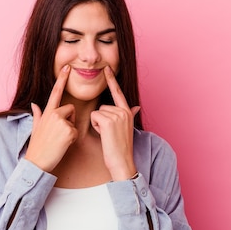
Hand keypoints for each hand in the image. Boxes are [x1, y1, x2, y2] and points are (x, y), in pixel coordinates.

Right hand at [25, 65, 76, 171]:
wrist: (37, 162)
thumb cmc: (37, 146)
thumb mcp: (35, 127)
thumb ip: (37, 114)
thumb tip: (34, 104)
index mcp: (46, 111)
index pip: (55, 92)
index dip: (62, 79)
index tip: (68, 67)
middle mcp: (53, 114)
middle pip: (70, 109)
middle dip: (70, 119)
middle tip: (60, 134)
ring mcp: (61, 122)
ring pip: (74, 121)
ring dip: (71, 130)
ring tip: (59, 140)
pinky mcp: (68, 131)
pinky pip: (76, 132)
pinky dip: (72, 139)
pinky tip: (63, 145)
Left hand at [90, 66, 140, 180]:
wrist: (122, 161)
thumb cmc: (121, 148)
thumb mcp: (127, 128)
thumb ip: (130, 114)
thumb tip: (136, 106)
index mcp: (128, 112)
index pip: (118, 92)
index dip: (112, 80)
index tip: (107, 68)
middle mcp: (124, 111)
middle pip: (102, 106)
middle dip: (101, 119)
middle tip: (109, 133)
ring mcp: (117, 115)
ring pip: (97, 112)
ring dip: (98, 124)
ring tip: (107, 135)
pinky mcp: (109, 120)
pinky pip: (95, 116)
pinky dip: (95, 126)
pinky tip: (104, 135)